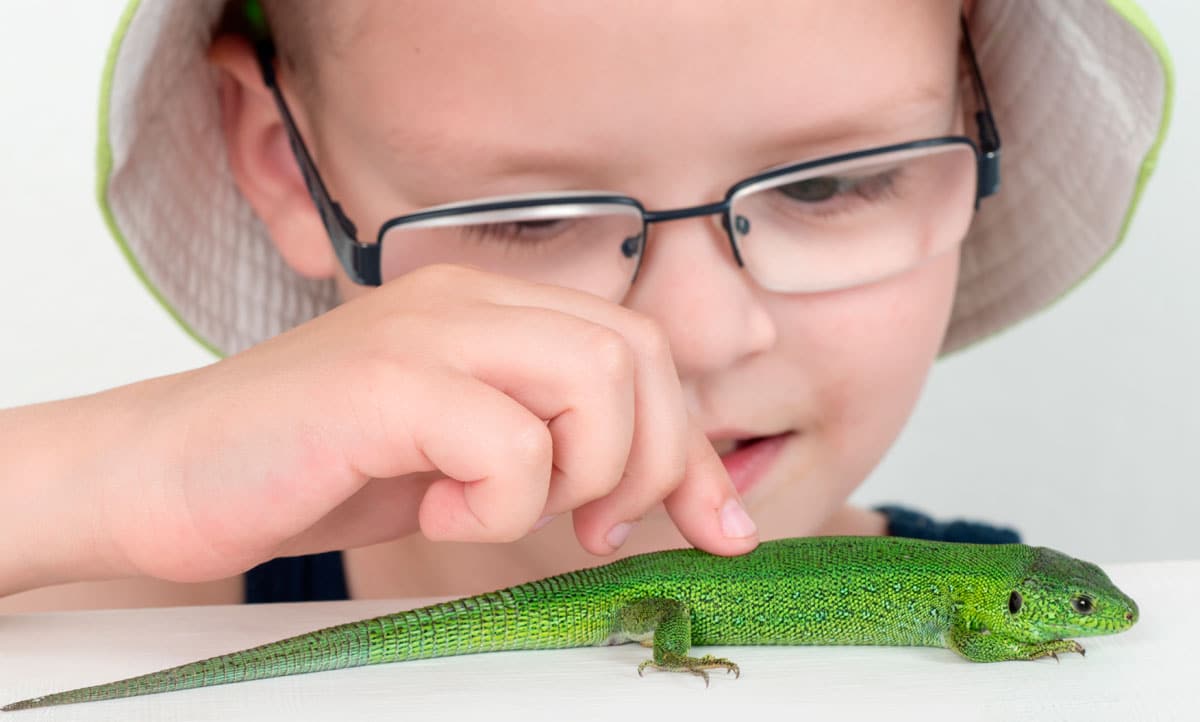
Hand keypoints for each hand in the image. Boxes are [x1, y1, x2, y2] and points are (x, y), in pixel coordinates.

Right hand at [100, 265, 756, 582]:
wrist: (164, 476)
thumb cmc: (317, 469)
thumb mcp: (466, 457)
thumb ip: (555, 449)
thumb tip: (672, 493)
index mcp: (491, 309)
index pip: (643, 350)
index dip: (693, 445)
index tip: (717, 525)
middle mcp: (465, 302)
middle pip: (638, 355)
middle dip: (653, 463)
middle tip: (592, 528)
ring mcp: (422, 333)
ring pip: (593, 378)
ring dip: (575, 475)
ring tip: (492, 508)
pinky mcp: (380, 383)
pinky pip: (508, 441)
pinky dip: (496, 502)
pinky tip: (434, 510)